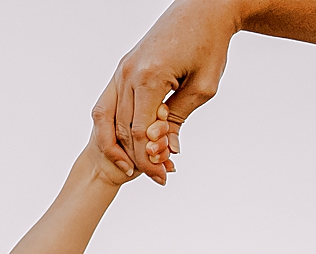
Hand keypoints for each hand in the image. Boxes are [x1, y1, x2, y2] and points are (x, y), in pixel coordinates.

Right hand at [92, 0, 237, 183]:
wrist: (203, 9)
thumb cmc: (209, 44)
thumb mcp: (203, 87)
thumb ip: (179, 119)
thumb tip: (166, 149)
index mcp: (148, 78)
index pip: (140, 131)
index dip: (150, 157)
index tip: (164, 174)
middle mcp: (127, 74)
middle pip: (122, 129)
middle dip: (138, 156)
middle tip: (158, 175)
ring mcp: (120, 70)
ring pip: (107, 119)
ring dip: (120, 145)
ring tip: (136, 164)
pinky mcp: (122, 68)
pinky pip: (107, 104)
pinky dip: (113, 127)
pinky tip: (126, 141)